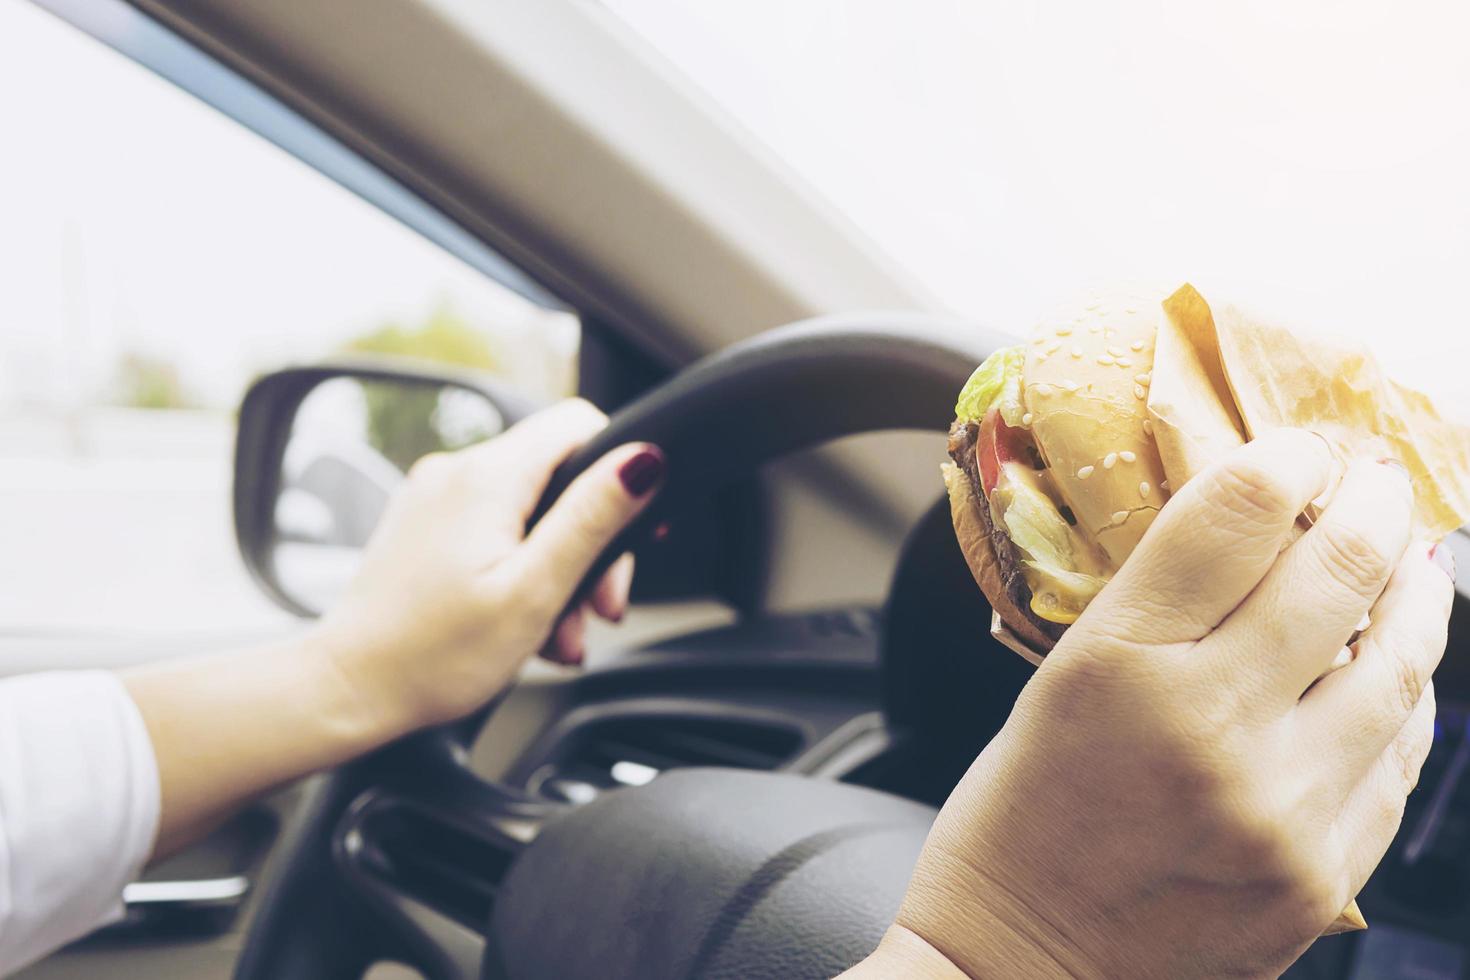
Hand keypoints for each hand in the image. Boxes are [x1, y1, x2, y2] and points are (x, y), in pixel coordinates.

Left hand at [316, 398, 663, 736]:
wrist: (349, 690)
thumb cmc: (434, 656)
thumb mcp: (534, 591)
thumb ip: (592, 519)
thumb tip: (643, 459)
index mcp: (487, 477)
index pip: (578, 423)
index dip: (618, 470)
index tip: (629, 532)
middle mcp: (456, 471)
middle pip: (558, 476)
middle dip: (590, 543)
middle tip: (598, 609)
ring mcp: (435, 497)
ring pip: (529, 510)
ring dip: (557, 570)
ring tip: (558, 634)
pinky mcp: (425, 525)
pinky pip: (494, 529)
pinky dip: (519, 570)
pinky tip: (523, 624)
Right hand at [889, 430, 1452, 977]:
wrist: (1018, 966)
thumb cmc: (1019, 813)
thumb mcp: (1058, 682)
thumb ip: (1162, 606)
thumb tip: (1271, 528)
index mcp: (1115, 663)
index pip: (1238, 513)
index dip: (1288, 456)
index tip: (1303, 446)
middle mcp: (1206, 727)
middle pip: (1340, 568)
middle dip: (1375, 502)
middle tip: (1383, 479)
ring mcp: (1279, 809)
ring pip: (1401, 663)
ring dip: (1420, 593)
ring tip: (1420, 561)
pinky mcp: (1322, 876)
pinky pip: (1398, 759)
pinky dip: (1403, 699)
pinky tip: (1395, 669)